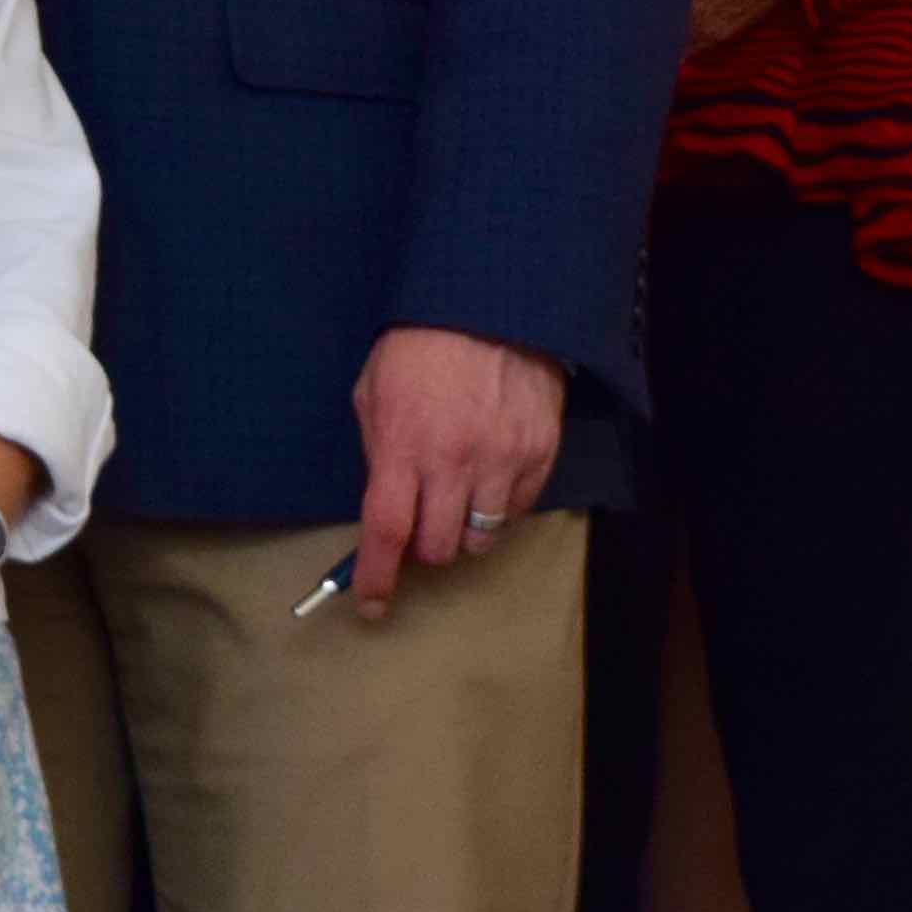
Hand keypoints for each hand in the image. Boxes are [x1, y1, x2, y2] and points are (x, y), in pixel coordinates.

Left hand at [348, 326, 562, 619]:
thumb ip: (376, 450)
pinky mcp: (538, 456)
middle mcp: (452, 463)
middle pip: (437, 548)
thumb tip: (384, 501)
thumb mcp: (373, 391)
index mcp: (402, 447)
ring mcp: (500, 462)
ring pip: (480, 539)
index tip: (373, 603)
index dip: (377, 576)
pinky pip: (516, 512)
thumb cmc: (421, 347)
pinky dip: (498, 509)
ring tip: (457, 499)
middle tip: (420, 526)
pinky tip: (488, 478)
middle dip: (423, 550)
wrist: (490, 307)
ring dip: (462, 532)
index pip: (386, 531)